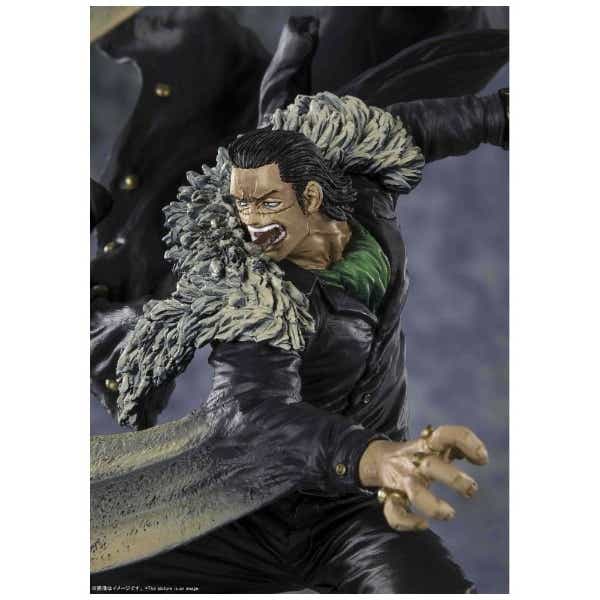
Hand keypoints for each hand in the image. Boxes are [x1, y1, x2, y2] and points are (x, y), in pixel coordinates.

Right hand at [358, 425, 487, 530]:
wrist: (380, 459)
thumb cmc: (418, 455)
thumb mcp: (434, 444)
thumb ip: (457, 447)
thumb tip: (481, 458)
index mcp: (427, 446)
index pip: (445, 435)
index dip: (465, 443)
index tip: (483, 458)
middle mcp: (415, 462)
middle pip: (432, 467)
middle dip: (453, 479)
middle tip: (472, 489)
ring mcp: (403, 481)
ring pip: (415, 494)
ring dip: (433, 505)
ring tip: (450, 514)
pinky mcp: (392, 498)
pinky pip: (395, 513)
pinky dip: (408, 522)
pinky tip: (423, 524)